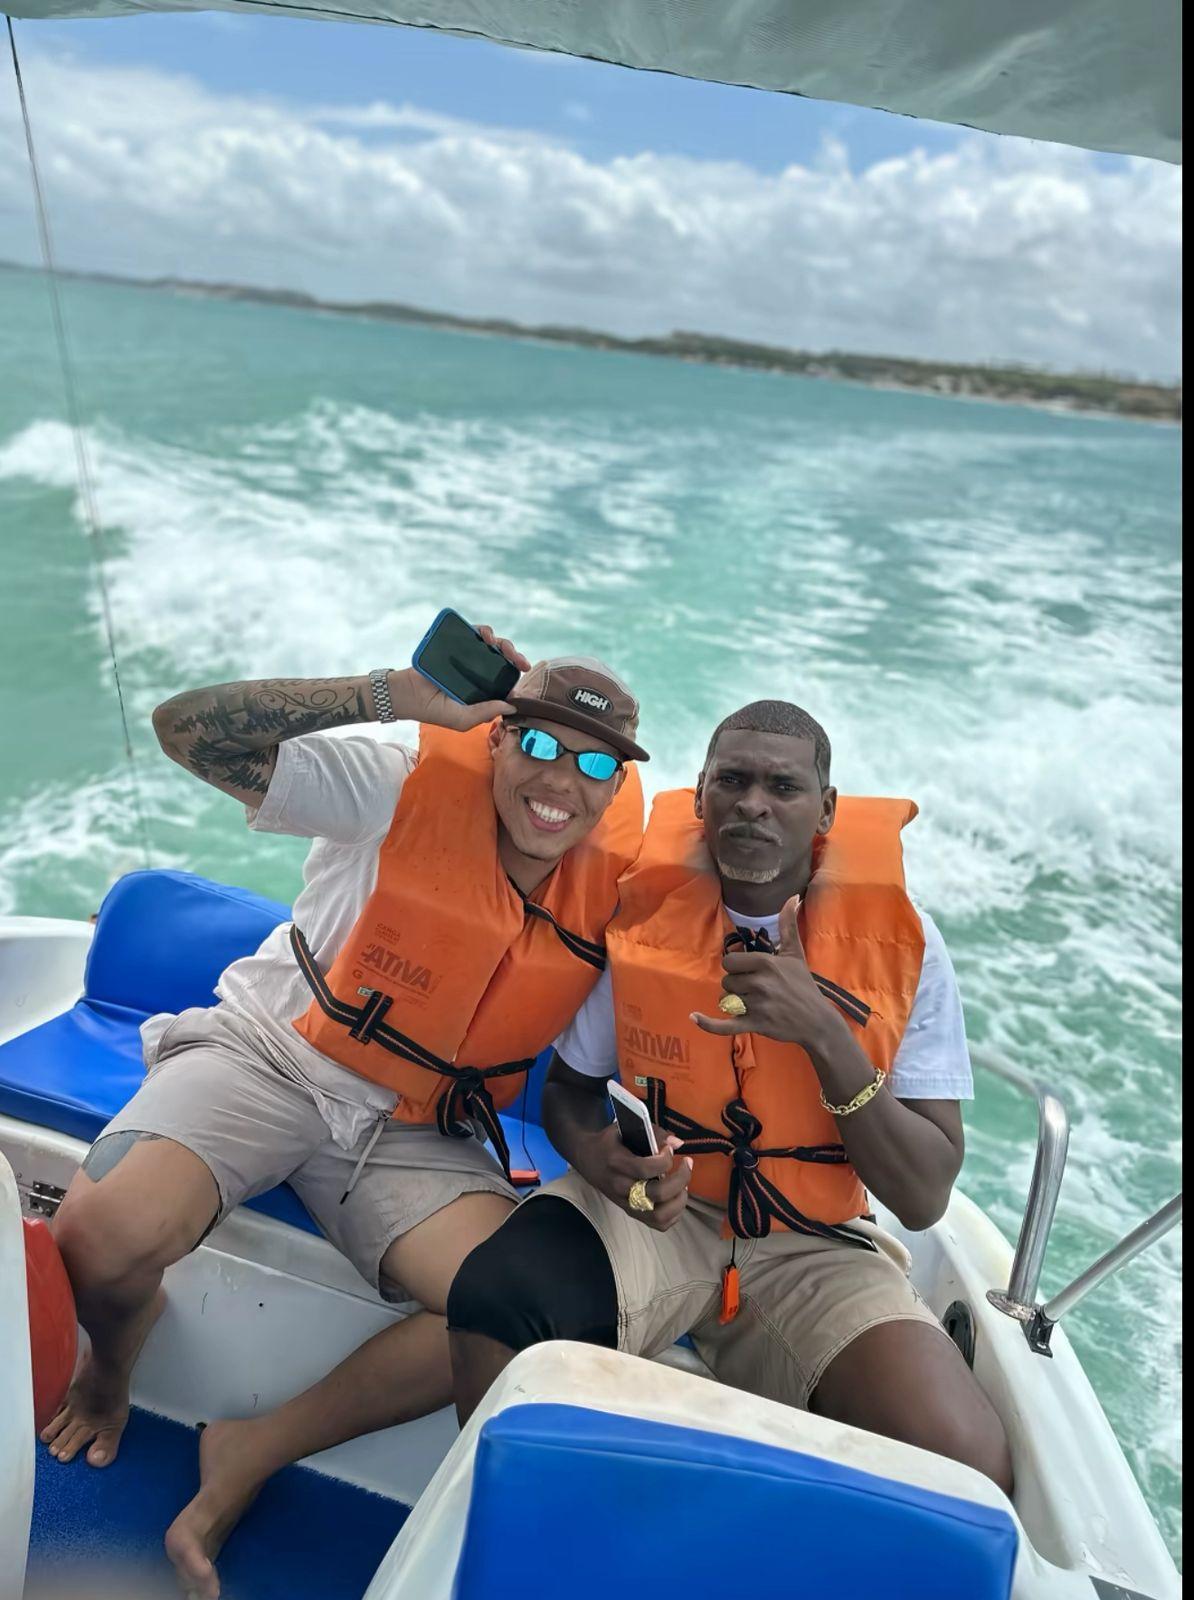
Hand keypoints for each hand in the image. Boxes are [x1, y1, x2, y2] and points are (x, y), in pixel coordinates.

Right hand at [391, 623, 531, 731]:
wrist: (408, 695)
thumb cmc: (435, 711)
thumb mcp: (464, 719)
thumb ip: (486, 712)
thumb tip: (512, 706)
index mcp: (484, 690)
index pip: (507, 679)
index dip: (517, 676)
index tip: (524, 676)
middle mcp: (479, 671)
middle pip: (504, 659)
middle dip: (516, 657)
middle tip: (522, 663)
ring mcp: (468, 657)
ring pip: (494, 644)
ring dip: (504, 644)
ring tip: (505, 649)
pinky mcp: (456, 644)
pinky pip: (475, 633)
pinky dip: (485, 632)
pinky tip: (488, 639)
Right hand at [577, 1122, 693, 1230]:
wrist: (587, 1159)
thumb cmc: (609, 1142)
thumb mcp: (625, 1128)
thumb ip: (653, 1133)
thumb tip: (678, 1143)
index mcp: (616, 1164)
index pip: (645, 1169)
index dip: (665, 1160)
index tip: (669, 1150)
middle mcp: (620, 1188)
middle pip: (657, 1194)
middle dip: (680, 1179)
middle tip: (687, 1164)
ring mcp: (626, 1204)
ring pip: (659, 1215)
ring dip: (679, 1201)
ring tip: (684, 1185)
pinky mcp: (631, 1213)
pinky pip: (659, 1224)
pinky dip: (674, 1214)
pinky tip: (677, 1197)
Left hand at [691, 896, 839, 1048]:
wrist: (816, 1021)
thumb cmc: (803, 986)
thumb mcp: (795, 954)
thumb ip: (788, 925)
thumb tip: (792, 898)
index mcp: (765, 963)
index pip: (730, 962)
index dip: (736, 968)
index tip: (750, 972)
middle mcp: (759, 982)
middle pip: (726, 981)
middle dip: (736, 985)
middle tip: (755, 990)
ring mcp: (756, 1005)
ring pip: (725, 1000)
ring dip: (733, 1002)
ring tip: (753, 1004)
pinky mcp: (754, 1024)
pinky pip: (724, 1025)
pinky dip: (708, 1024)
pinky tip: (694, 1017)